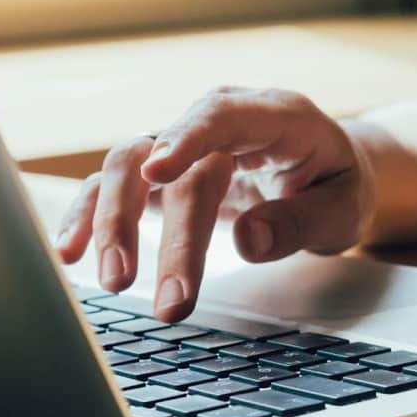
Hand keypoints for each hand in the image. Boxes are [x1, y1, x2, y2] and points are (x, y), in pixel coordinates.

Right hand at [54, 87, 375, 320]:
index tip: (160, 172)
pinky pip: (116, 185)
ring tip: (114, 282)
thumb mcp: (345, 208)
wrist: (329, 174)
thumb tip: (248, 242)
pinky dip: (90, 215)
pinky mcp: (163, 172)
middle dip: (167, 234)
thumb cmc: (337, 186)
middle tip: (171, 302)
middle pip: (173, 159)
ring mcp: (186, 144)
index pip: (222, 114)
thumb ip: (302, 222)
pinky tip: (70, 252)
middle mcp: (220, 121)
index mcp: (276, 116)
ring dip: (114, 222)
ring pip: (129, 166)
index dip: (188, 137)